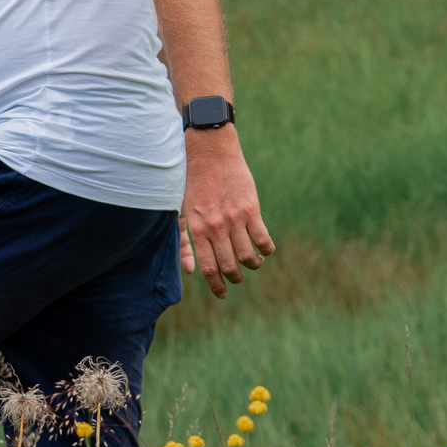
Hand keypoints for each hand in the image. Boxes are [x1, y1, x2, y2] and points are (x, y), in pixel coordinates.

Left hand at [179, 128, 272, 299]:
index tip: (222, 294)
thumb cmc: (190, 181)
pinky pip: (263, 238)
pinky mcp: (251, 208)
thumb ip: (183, 242)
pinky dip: (267, 248)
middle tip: (238, 278)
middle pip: (230, 266)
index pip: (208, 268)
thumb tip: (189, 271)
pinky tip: (265, 248)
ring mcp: (235, 218)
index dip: (216, 285)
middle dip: (235, 278)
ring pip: (249, 256)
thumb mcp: (180, 211)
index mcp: (197, 229)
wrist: (209, 151)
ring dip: (253, 264)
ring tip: (254, 262)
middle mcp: (216, 227)